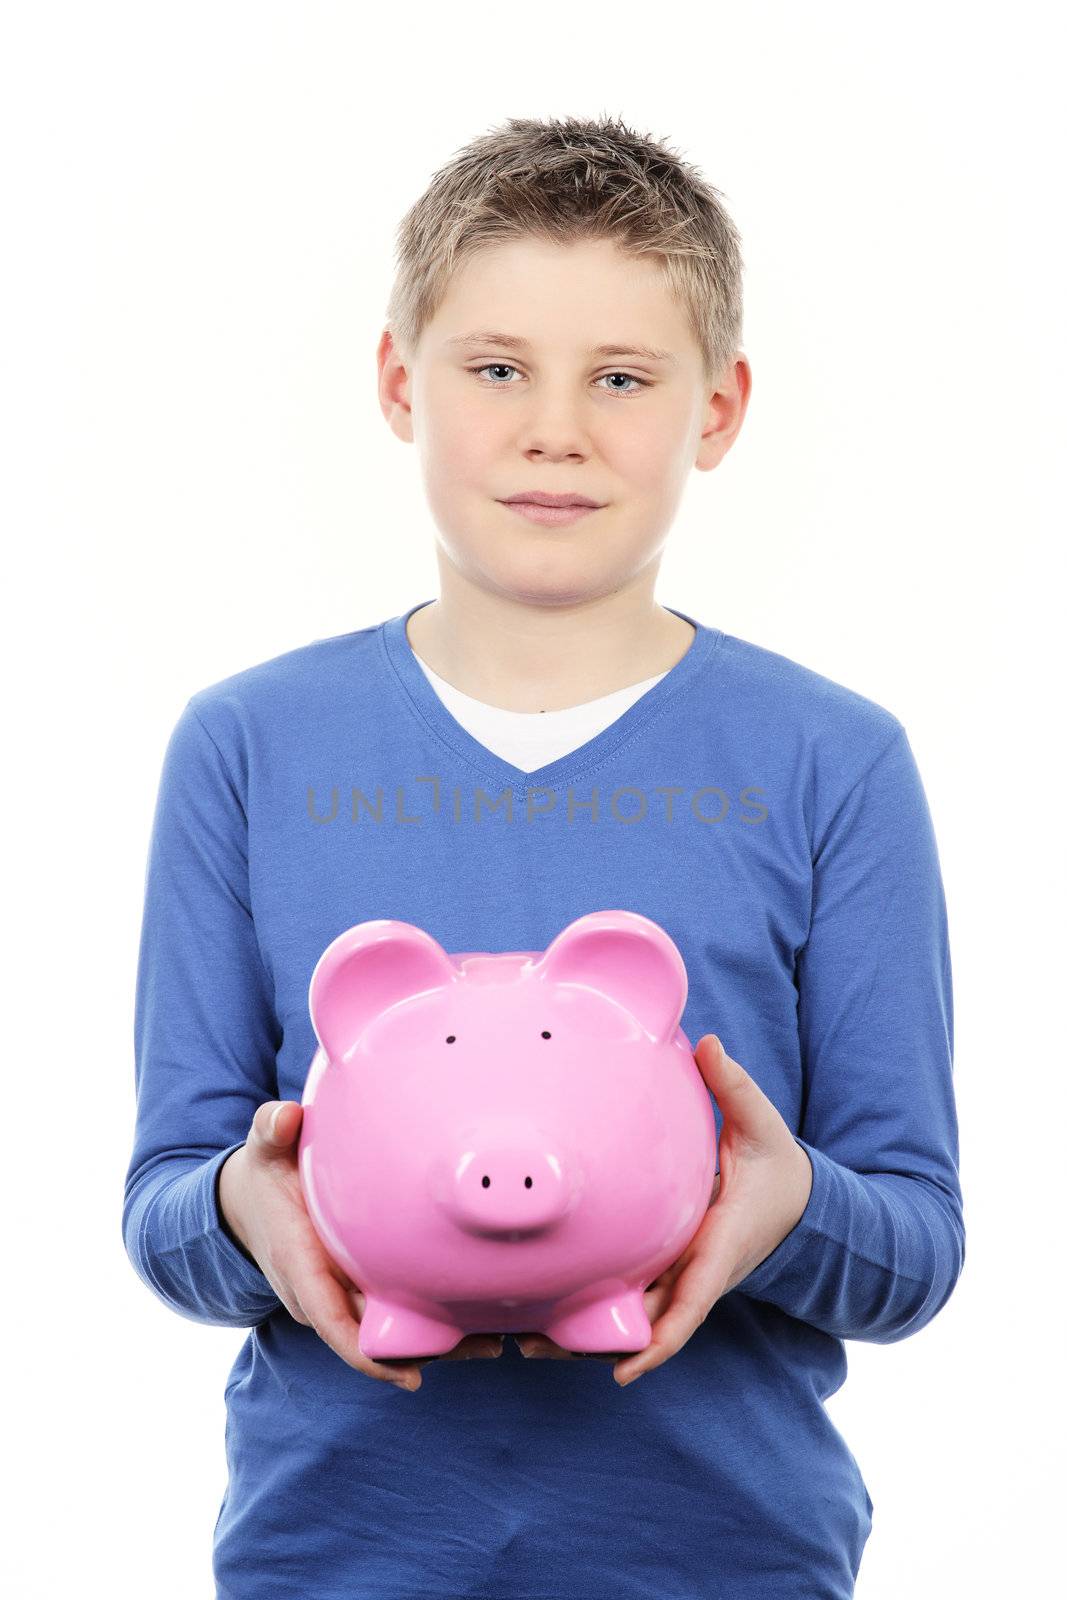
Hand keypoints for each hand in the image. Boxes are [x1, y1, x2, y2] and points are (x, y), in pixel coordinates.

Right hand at [218, 1101, 504, 1392]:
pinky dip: (435, 1321)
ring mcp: (344, 1294)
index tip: (409, 1375)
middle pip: (376, 1339)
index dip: (369, 1355)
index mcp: (301, 1265)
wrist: (250, 1202)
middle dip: (427, 1349)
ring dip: (442, 1340)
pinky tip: (482, 1314)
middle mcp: (324, 1292)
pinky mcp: (361, 1288)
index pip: (332, 1322)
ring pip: (393, 1333)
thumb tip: (286, 1117)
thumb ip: (272, 1131)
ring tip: (498, 1339)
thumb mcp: (264, 1149)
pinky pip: (396, 1315)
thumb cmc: (267, 1175)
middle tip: (489, 1344)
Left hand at [515, 1034, 812, 1386]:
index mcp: (719, 1246)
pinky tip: (541, 1313)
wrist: (798, 1204)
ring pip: (629, 1320)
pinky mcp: (664, 1270)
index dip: (659, 1341)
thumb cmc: (777, 1167)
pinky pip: (626, 1299)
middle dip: (594, 1346)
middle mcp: (694, 1272)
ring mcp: (677, 1277)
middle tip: (530, 1347)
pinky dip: (590, 1313)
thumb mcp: (761, 1127)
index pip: (691, 1302)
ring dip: (580, 1336)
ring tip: (519, 1340)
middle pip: (644, 1326)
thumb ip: (734, 1088)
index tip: (624, 1370)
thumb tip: (708, 1045)